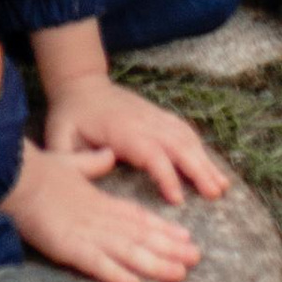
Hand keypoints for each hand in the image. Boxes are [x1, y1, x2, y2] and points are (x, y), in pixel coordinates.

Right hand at [1, 140, 204, 281]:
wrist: (12, 171)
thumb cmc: (37, 170)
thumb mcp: (69, 163)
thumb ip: (91, 164)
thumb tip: (108, 155)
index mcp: (99, 201)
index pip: (138, 217)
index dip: (163, 229)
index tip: (186, 238)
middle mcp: (99, 218)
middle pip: (140, 235)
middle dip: (170, 248)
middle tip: (197, 259)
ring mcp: (85, 232)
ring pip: (127, 251)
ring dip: (154, 264)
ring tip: (179, 274)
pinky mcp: (67, 245)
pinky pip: (95, 263)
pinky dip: (115, 274)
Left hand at [39, 71, 226, 209]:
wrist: (79, 83)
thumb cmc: (69, 116)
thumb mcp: (59, 136)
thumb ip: (71, 156)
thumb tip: (101, 165)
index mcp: (121, 129)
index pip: (150, 152)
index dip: (165, 174)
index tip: (178, 199)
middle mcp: (142, 121)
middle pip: (177, 144)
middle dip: (198, 169)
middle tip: (215, 195)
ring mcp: (153, 116)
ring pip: (185, 137)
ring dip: (205, 160)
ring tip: (222, 186)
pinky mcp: (157, 115)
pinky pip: (183, 130)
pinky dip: (200, 147)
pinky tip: (211, 166)